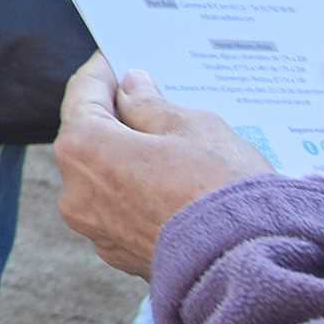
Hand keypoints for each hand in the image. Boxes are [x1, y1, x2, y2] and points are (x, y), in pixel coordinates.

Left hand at [51, 55, 273, 279]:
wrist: (248, 266)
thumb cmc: (220, 188)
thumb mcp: (191, 126)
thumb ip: (151, 103)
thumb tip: (132, 88)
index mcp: (84, 149)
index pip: (82, 93)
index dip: (104, 71)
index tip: (120, 57)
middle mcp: (75, 192)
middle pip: (88, 136)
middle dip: (117, 114)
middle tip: (152, 95)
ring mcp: (95, 229)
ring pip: (105, 175)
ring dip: (128, 155)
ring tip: (170, 140)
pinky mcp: (120, 255)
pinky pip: (121, 208)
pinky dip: (138, 190)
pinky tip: (173, 181)